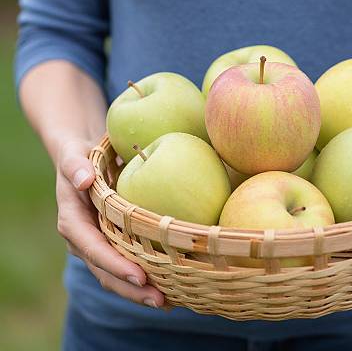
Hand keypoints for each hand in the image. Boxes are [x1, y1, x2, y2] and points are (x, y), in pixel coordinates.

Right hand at [56, 138, 164, 307]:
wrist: (81, 161)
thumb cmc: (79, 156)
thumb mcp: (74, 156)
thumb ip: (75, 166)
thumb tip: (84, 180)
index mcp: (73, 222)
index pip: (93, 248)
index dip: (115, 264)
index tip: (140, 276)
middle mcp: (84, 240)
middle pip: (106, 271)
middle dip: (131, 289)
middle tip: (161, 300)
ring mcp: (99, 244)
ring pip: (116, 275)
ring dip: (140, 291)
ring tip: (169, 302)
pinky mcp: (113, 243)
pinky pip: (127, 264)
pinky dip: (145, 277)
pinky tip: (171, 284)